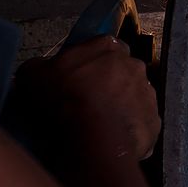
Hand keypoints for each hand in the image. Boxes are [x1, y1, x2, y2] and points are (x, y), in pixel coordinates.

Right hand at [15, 36, 160, 164]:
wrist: (92, 136)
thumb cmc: (63, 99)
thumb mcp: (32, 75)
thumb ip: (38, 66)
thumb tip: (39, 70)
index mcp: (107, 46)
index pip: (101, 48)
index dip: (89, 64)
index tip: (78, 80)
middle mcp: (134, 64)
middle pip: (122, 71)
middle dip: (110, 83)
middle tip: (90, 103)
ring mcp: (148, 92)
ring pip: (134, 97)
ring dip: (122, 106)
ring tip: (102, 125)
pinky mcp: (155, 120)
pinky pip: (141, 123)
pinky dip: (130, 130)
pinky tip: (114, 140)